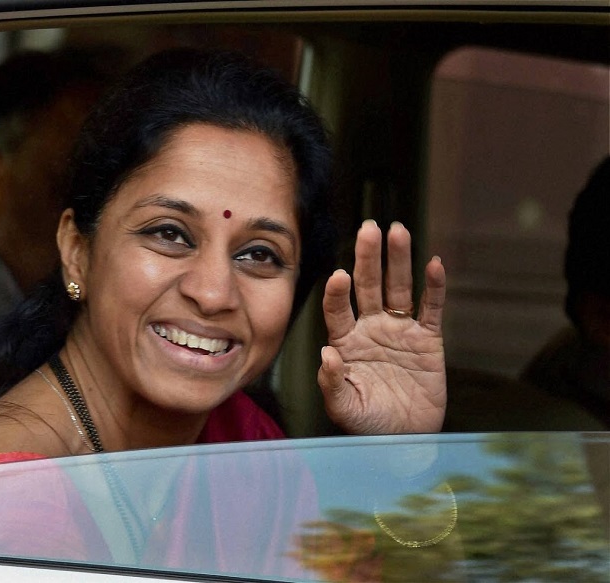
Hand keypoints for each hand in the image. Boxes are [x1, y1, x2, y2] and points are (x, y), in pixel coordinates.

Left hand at [318, 220, 445, 433]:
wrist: (404, 440)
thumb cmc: (367, 424)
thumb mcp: (343, 408)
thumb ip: (332, 383)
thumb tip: (327, 355)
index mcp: (345, 341)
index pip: (337, 309)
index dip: (338, 293)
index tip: (339, 275)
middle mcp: (370, 329)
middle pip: (368, 286)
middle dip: (368, 257)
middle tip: (368, 228)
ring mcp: (399, 331)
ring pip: (399, 288)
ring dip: (398, 260)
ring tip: (397, 231)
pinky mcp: (428, 340)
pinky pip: (431, 308)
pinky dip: (434, 287)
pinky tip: (434, 264)